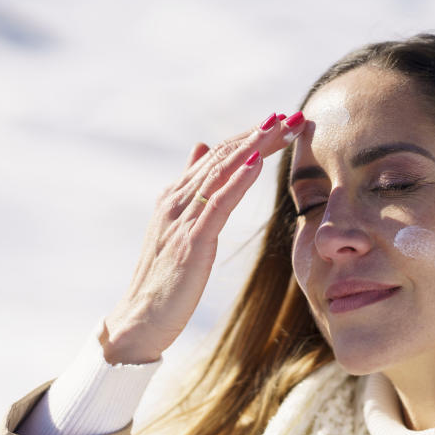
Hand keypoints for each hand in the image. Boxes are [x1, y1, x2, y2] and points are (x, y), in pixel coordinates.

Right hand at [100, 112, 304, 363]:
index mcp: (175, 196)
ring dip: (256, 146)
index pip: (219, 156)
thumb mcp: (177, 226)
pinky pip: (218, 204)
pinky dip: (238, 179)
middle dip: (262, 134)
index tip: (283, 121)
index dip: (252, 136)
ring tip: (283, 126)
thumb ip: (191, 187)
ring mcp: (182, 219)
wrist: (139, 319)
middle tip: (294, 115)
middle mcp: (176, 200)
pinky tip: (259, 162)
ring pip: (222, 172)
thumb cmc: (163, 280)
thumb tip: (201, 147)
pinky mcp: (191, 241)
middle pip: (224, 156)